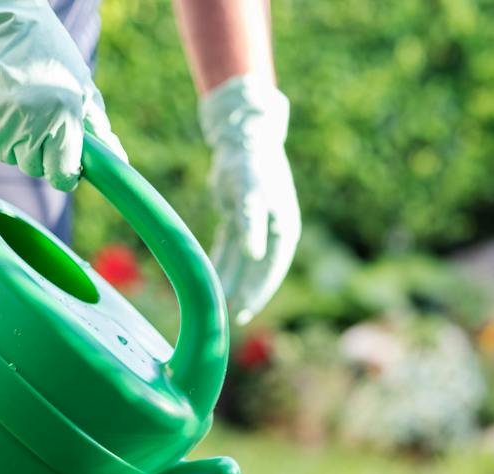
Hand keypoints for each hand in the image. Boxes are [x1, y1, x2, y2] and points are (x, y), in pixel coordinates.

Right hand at [0, 0, 125, 190]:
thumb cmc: (46, 53)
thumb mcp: (81, 87)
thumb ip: (99, 129)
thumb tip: (120, 161)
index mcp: (62, 118)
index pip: (61, 177)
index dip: (64, 171)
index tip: (64, 161)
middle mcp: (31, 124)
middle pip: (34, 168)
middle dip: (38, 152)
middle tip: (37, 117)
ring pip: (9, 156)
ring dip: (13, 139)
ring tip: (16, 104)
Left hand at [199, 75, 300, 324]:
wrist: (245, 136)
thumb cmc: (250, 163)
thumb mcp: (251, 192)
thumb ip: (252, 223)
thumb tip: (254, 256)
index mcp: (282, 229)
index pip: (271, 269)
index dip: (258, 291)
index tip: (244, 310)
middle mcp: (272, 231)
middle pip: (258, 271)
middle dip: (246, 293)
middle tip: (232, 317)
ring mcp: (256, 226)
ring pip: (242, 262)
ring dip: (232, 282)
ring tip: (218, 305)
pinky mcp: (239, 219)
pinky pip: (230, 249)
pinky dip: (222, 264)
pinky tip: (211, 280)